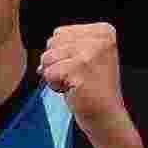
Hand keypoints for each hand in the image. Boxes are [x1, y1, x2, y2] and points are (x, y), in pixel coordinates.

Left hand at [37, 23, 131, 139]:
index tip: (81, 67)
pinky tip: (72, 90)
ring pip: (48, 57)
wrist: (106, 116)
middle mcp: (100, 39)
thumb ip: (66, 47)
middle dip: (57, 63)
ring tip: (74, 83)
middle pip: (52, 43)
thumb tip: (41, 63)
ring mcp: (90, 54)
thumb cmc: (94, 89)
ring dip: (55, 75)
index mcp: (104, 31)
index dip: (63, 54)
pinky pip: (48, 73)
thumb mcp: (87, 57)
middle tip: (77, 77)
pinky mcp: (79, 70)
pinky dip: (55, 85)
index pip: (60, 33)